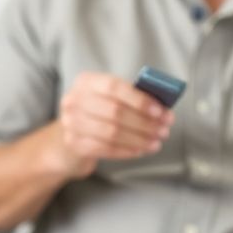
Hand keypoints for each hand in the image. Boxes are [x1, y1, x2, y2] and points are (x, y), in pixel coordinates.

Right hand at [55, 72, 173, 177]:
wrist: (69, 137)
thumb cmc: (98, 114)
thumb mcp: (110, 99)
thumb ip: (133, 99)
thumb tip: (163, 109)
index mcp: (87, 81)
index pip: (115, 87)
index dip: (140, 100)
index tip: (161, 112)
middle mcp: (74, 99)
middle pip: (115, 111)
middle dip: (144, 122)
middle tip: (164, 130)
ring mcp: (71, 123)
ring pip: (112, 132)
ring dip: (139, 139)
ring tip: (156, 143)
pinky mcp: (73, 144)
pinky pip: (105, 148)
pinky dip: (126, 150)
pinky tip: (140, 150)